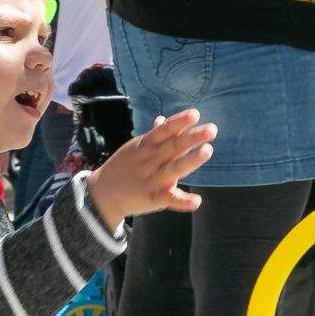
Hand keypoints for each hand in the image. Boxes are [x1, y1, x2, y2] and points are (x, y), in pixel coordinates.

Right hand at [86, 109, 215, 228]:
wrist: (102, 194)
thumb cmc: (124, 167)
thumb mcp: (135, 148)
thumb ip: (153, 135)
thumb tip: (163, 119)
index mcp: (146, 146)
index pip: (164, 131)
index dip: (178, 122)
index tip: (195, 114)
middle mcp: (150, 161)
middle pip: (172, 147)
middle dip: (191, 138)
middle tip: (212, 129)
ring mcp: (152, 180)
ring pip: (173, 169)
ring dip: (190, 161)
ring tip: (208, 151)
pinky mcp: (153, 199)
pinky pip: (169, 199)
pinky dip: (183, 201)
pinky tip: (197, 201)